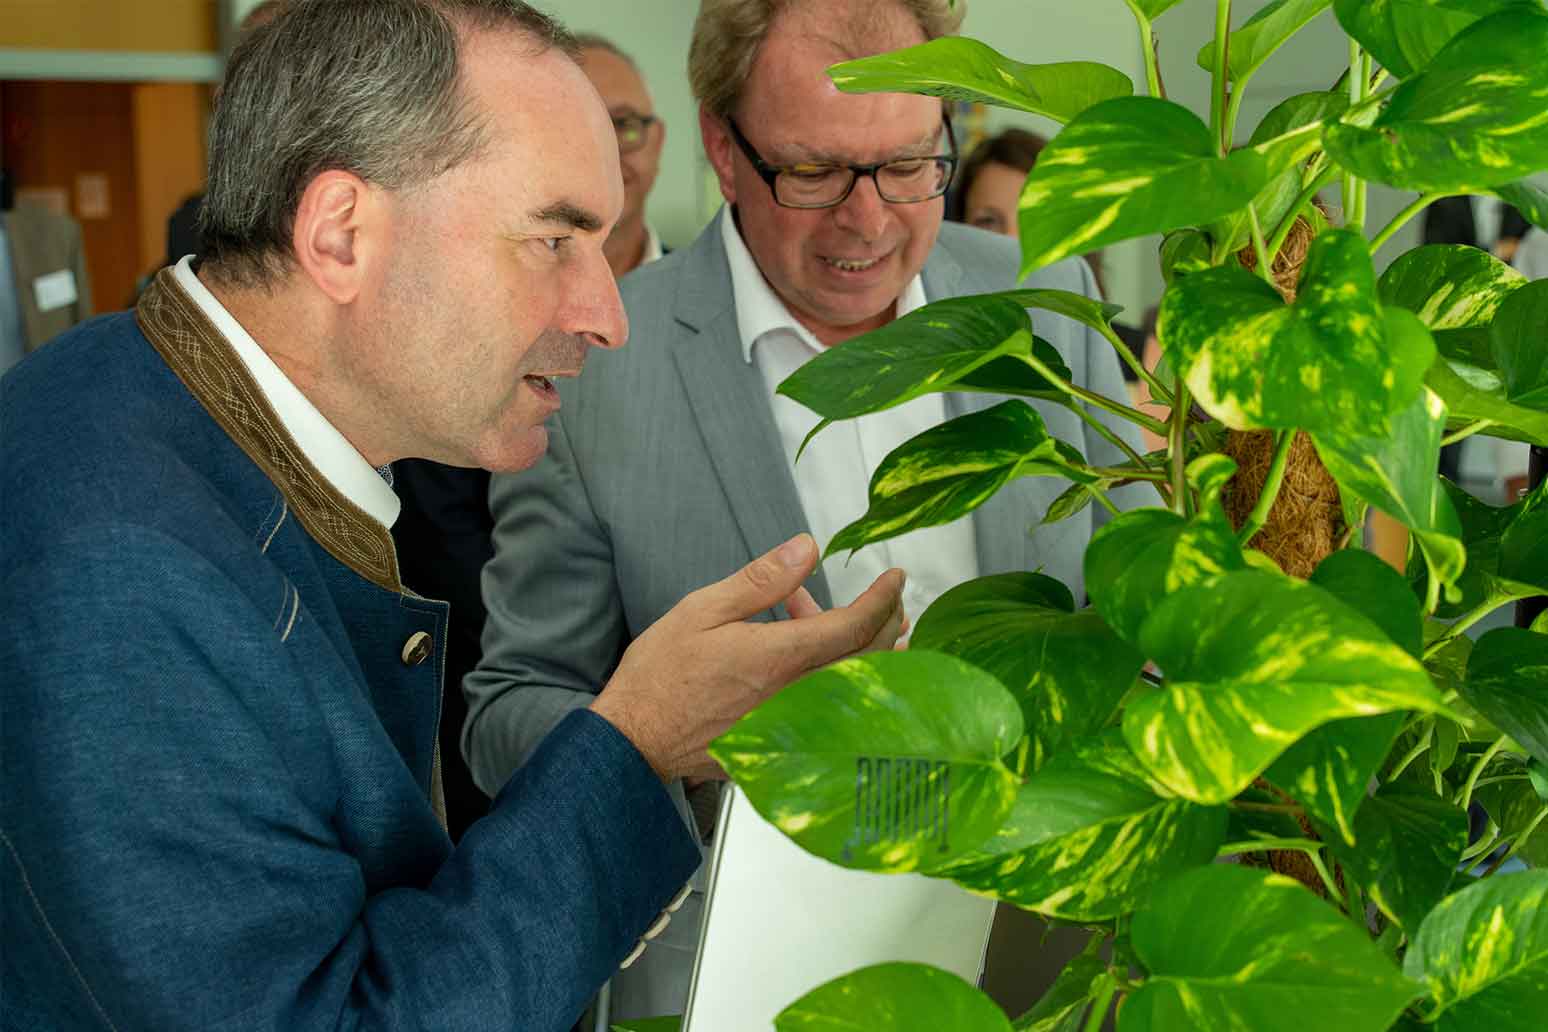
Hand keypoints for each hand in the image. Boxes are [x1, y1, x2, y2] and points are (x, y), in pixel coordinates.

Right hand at [590, 534, 905, 781]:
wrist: (635, 742)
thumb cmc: (660, 677)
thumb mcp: (703, 611)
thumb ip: (760, 581)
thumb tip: (805, 549)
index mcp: (780, 658)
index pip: (853, 625)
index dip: (882, 599)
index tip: (894, 578)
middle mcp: (798, 696)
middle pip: (867, 659)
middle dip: (886, 625)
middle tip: (890, 600)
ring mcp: (795, 724)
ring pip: (853, 685)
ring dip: (866, 652)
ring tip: (854, 622)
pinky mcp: (785, 741)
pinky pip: (829, 706)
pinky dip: (836, 675)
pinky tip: (813, 655)